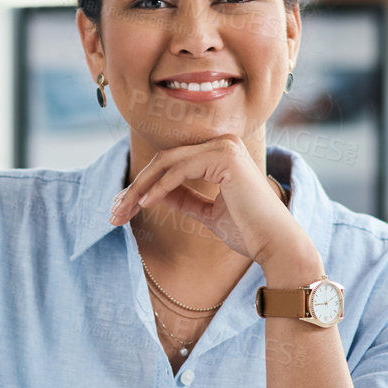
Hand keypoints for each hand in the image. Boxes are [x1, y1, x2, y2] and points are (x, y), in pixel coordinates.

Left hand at [108, 135, 312, 269]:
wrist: (274, 244)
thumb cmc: (247, 231)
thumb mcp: (206, 212)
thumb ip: (184, 198)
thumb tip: (155, 193)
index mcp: (220, 153)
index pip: (171, 163)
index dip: (143, 184)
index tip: (121, 207)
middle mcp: (222, 143)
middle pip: (164, 161)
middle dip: (135, 187)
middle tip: (113, 212)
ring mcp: (224, 147)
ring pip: (167, 163)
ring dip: (139, 189)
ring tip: (121, 212)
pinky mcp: (224, 158)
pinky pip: (179, 170)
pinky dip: (158, 188)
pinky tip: (143, 205)